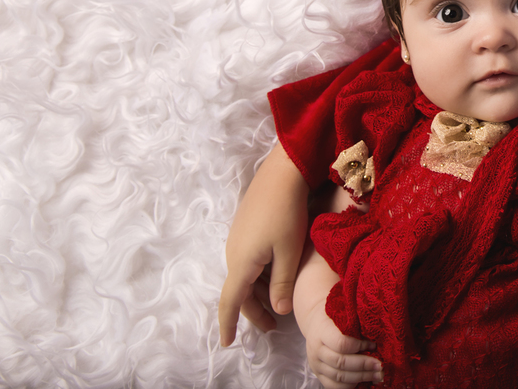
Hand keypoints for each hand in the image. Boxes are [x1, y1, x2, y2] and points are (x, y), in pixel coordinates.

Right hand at [218, 143, 309, 345]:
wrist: (281, 173)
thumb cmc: (287, 213)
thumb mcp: (289, 252)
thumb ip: (282, 283)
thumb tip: (279, 310)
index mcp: (242, 263)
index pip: (231, 302)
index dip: (229, 324)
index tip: (227, 343)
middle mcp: (233, 253)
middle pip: (239, 292)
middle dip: (253, 312)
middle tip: (272, 327)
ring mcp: (237, 239)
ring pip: (244, 276)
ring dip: (257, 293)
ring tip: (276, 305)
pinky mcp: (245, 228)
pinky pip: (247, 261)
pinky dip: (257, 276)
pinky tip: (274, 275)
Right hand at [298, 302, 381, 388]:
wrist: (314, 323)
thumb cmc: (334, 317)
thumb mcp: (342, 314)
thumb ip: (355, 323)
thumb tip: (377, 336)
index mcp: (322, 331)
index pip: (341, 343)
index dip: (360, 347)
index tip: (374, 346)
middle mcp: (316, 350)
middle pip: (340, 362)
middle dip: (363, 366)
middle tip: (380, 366)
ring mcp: (316, 364)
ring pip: (338, 377)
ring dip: (360, 377)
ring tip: (377, 375)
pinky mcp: (318, 375)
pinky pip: (333, 386)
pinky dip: (349, 386)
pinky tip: (363, 381)